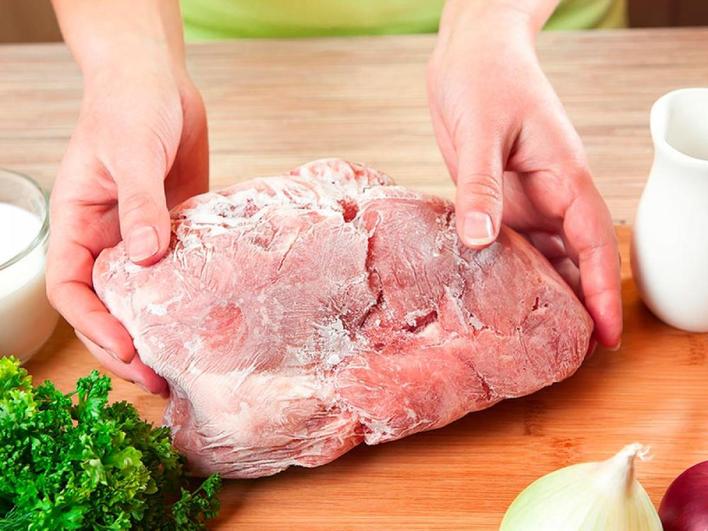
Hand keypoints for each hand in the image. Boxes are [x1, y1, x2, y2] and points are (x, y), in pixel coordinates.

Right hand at [47, 58, 208, 393]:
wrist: (158, 80)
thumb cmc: (128, 106)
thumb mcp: (129, 153)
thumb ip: (139, 205)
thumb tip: (147, 258)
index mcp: (78, 224)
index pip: (72, 289)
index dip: (93, 326)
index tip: (126, 350)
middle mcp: (107, 239)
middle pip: (108, 306)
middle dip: (127, 346)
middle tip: (159, 378)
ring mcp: (144, 237)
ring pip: (145, 297)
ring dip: (161, 331)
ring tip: (186, 363)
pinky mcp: (177, 230)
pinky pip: (181, 271)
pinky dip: (190, 298)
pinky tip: (213, 319)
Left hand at [427, 1, 621, 348]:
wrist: (469, 52)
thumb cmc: (486, 78)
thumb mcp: (482, 132)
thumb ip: (481, 187)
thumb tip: (480, 240)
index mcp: (563, 176)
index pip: (592, 243)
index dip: (599, 291)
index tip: (607, 336)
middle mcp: (550, 194)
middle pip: (573, 259)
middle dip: (575, 303)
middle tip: (567, 354)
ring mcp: (524, 197)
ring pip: (542, 255)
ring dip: (543, 292)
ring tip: (534, 337)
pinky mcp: (497, 198)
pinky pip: (509, 242)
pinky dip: (509, 270)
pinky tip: (496, 296)